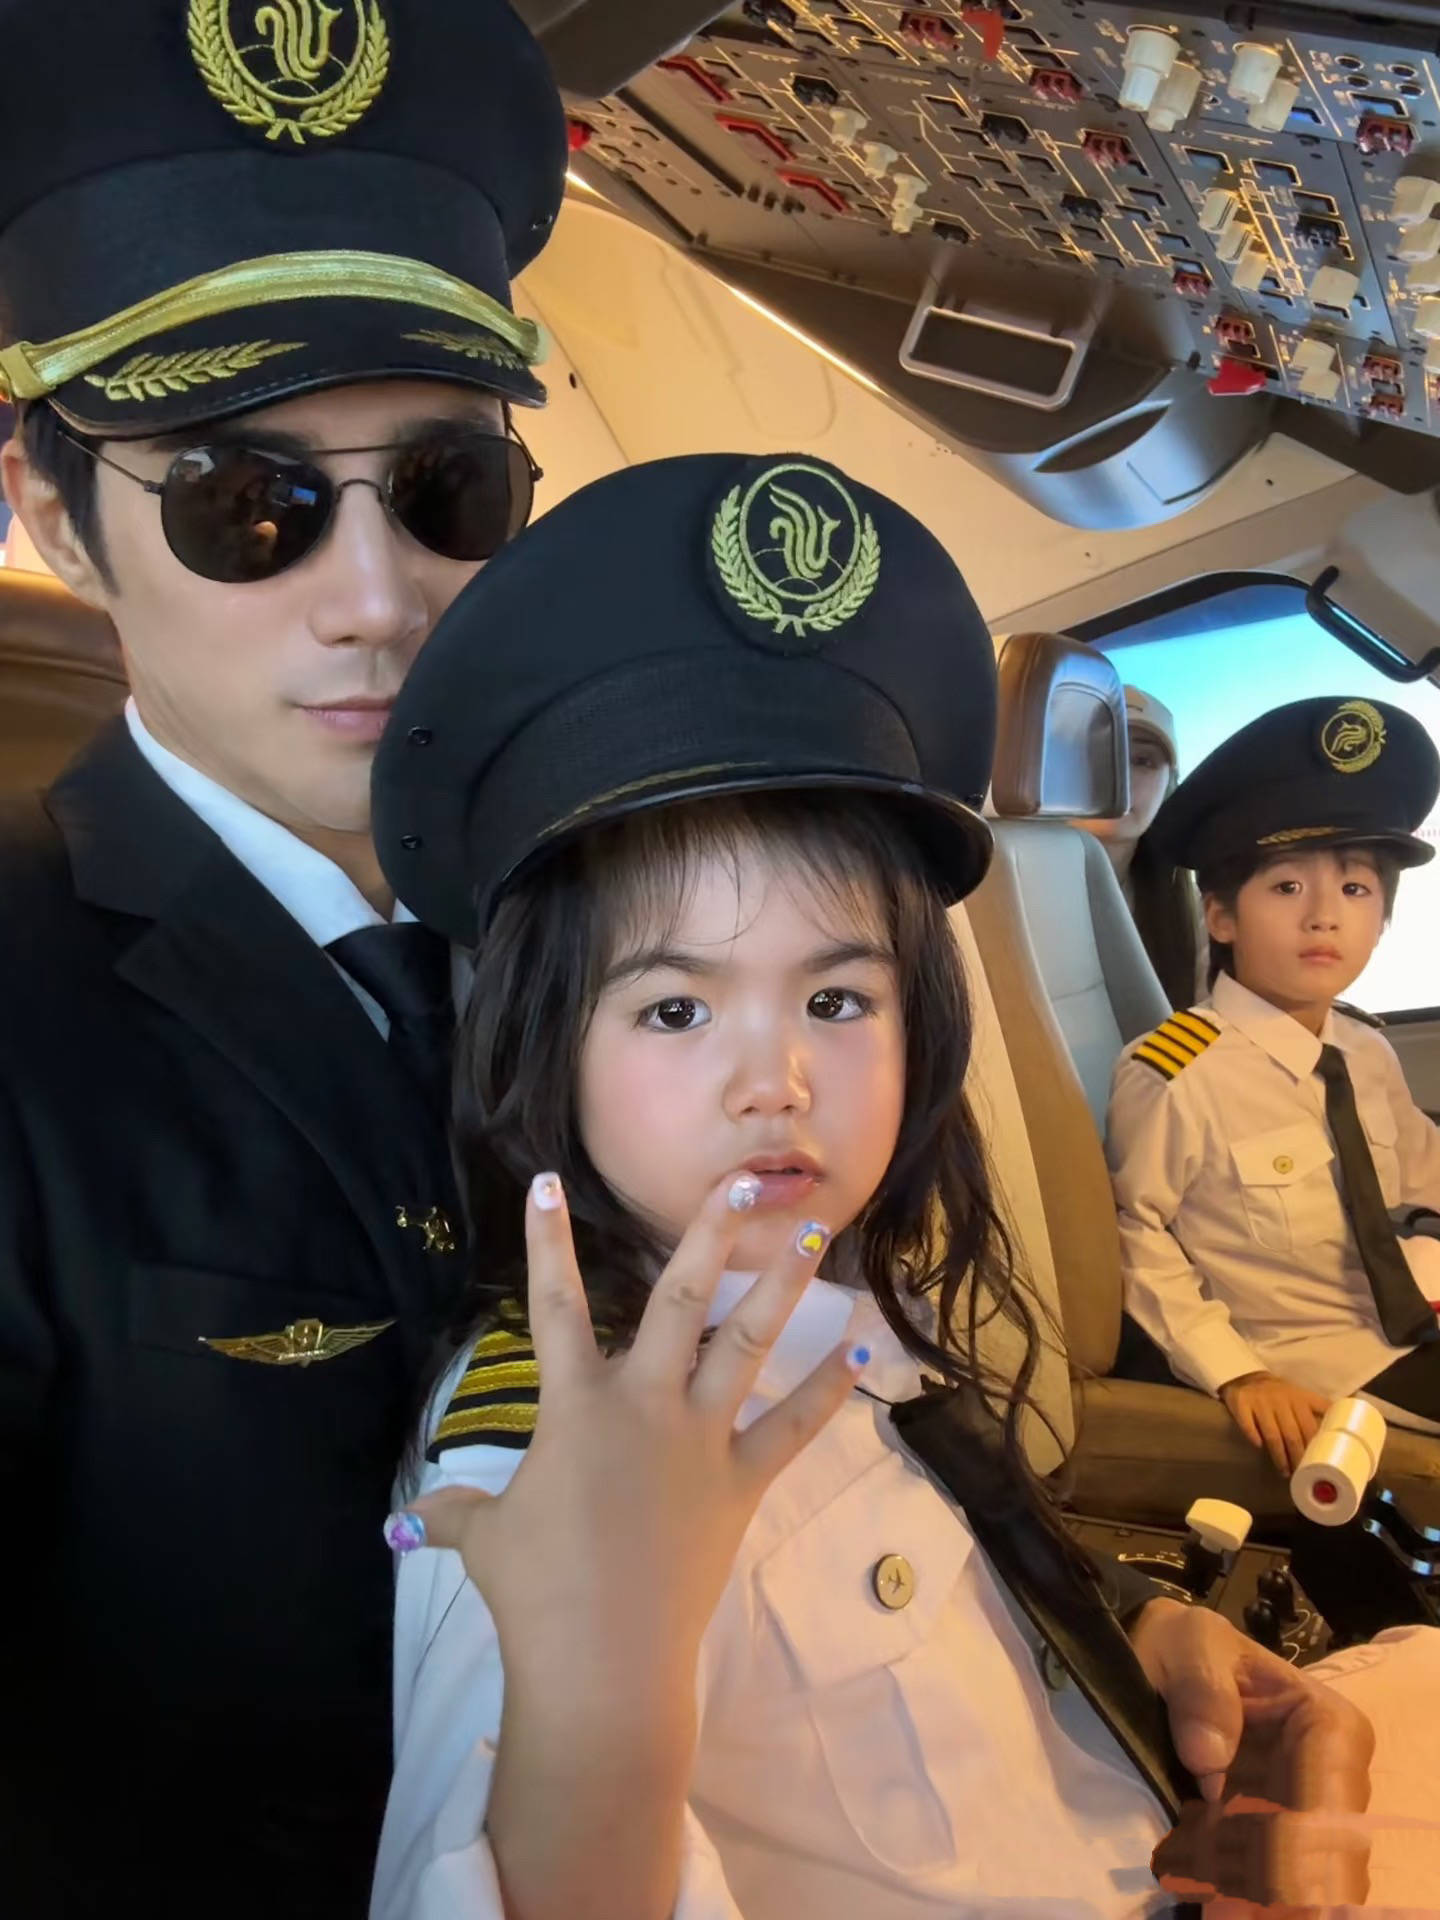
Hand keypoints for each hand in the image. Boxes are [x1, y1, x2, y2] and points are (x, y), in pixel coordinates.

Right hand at [411, 1169, 864, 1706]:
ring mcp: (701, 1439)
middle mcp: (644, 1403)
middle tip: (747, 1179)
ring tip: (815, 1236)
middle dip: (712, 1232)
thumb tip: (411, 1518)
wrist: (602, 1661)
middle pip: (679, 1297)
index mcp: (576, 1405)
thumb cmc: (535, 1593)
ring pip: (747, 1343)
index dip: (544, 1241)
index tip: (546, 1183)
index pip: (553, 1305)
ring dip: (782, 1287)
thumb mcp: (485, 1541)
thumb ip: (457, 1513)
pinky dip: (829, 1389)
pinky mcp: (742, 1482)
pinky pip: (793, 1426)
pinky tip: (864, 1353)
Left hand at [1132, 1599, 1373, 1911]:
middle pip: (1320, 1855)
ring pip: (1294, 1882)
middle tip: (1227, 1903)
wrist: (1150, 1662)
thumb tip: (1209, 1756)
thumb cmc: (1184, 1647)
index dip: (1299, 1836)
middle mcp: (1326, 1781)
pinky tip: (1209, 1900)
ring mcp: (1294, 1819)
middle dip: (1278, 1884)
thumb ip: (1201, 1686)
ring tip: (1215, 1904)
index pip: (1330, 1794)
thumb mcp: (1189, 1642)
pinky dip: (1234, 1895)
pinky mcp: (1259, 1844)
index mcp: (1327, 1726)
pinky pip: (1260, 1886)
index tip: (1259, 1861)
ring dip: (1253, 1895)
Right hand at [1219, 1371, 1329, 1476]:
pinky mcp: (1241, 1404)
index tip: (1317, 1464)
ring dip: (1279, 1456)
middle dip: (1298, 1457)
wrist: (1248, 1377)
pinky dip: (1254, 1437)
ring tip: (1284, 1471)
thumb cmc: (1281, 1394)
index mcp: (1299, 1399)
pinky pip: (1248, 1424)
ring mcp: (1260, 1402)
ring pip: (1272, 1434)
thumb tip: (1347, 1426)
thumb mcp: (1302, 1396)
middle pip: (1292, 1435)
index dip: (1314, 1447)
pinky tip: (1259, 1447)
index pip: (1310, 1427)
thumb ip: (1321, 1409)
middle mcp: (1281, 1400)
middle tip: (1301, 1474)